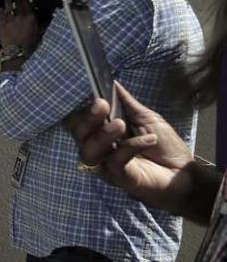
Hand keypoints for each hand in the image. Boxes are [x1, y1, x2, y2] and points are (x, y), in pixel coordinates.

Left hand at [0, 0, 39, 51]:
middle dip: (18, 0)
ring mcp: (10, 19)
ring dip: (8, 1)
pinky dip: (0, 10)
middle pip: (19, 3)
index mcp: (30, 18)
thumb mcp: (38, 33)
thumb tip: (39, 21)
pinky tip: (0, 8)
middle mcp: (20, 16)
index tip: (26, 0)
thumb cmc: (29, 45)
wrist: (17, 51)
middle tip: (17, 0)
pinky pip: (1, 14)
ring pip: (8, 6)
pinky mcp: (2, 24)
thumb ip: (38, 24)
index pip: (28, 4)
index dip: (27, 1)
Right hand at [63, 83, 197, 216]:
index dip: (81, 111)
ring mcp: (106, 166)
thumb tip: (112, 83)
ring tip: (121, 125)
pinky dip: (130, 147)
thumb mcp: (146, 118)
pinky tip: (148, 140)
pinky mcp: (119, 178)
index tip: (97, 98)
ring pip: (88, 151)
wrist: (184, 172)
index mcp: (101, 134)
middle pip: (77, 135)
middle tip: (102, 106)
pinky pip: (114, 161)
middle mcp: (99, 150)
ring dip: (101, 135)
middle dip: (87, 119)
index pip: (77, 123)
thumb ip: (126, 103)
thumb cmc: (164, 147)